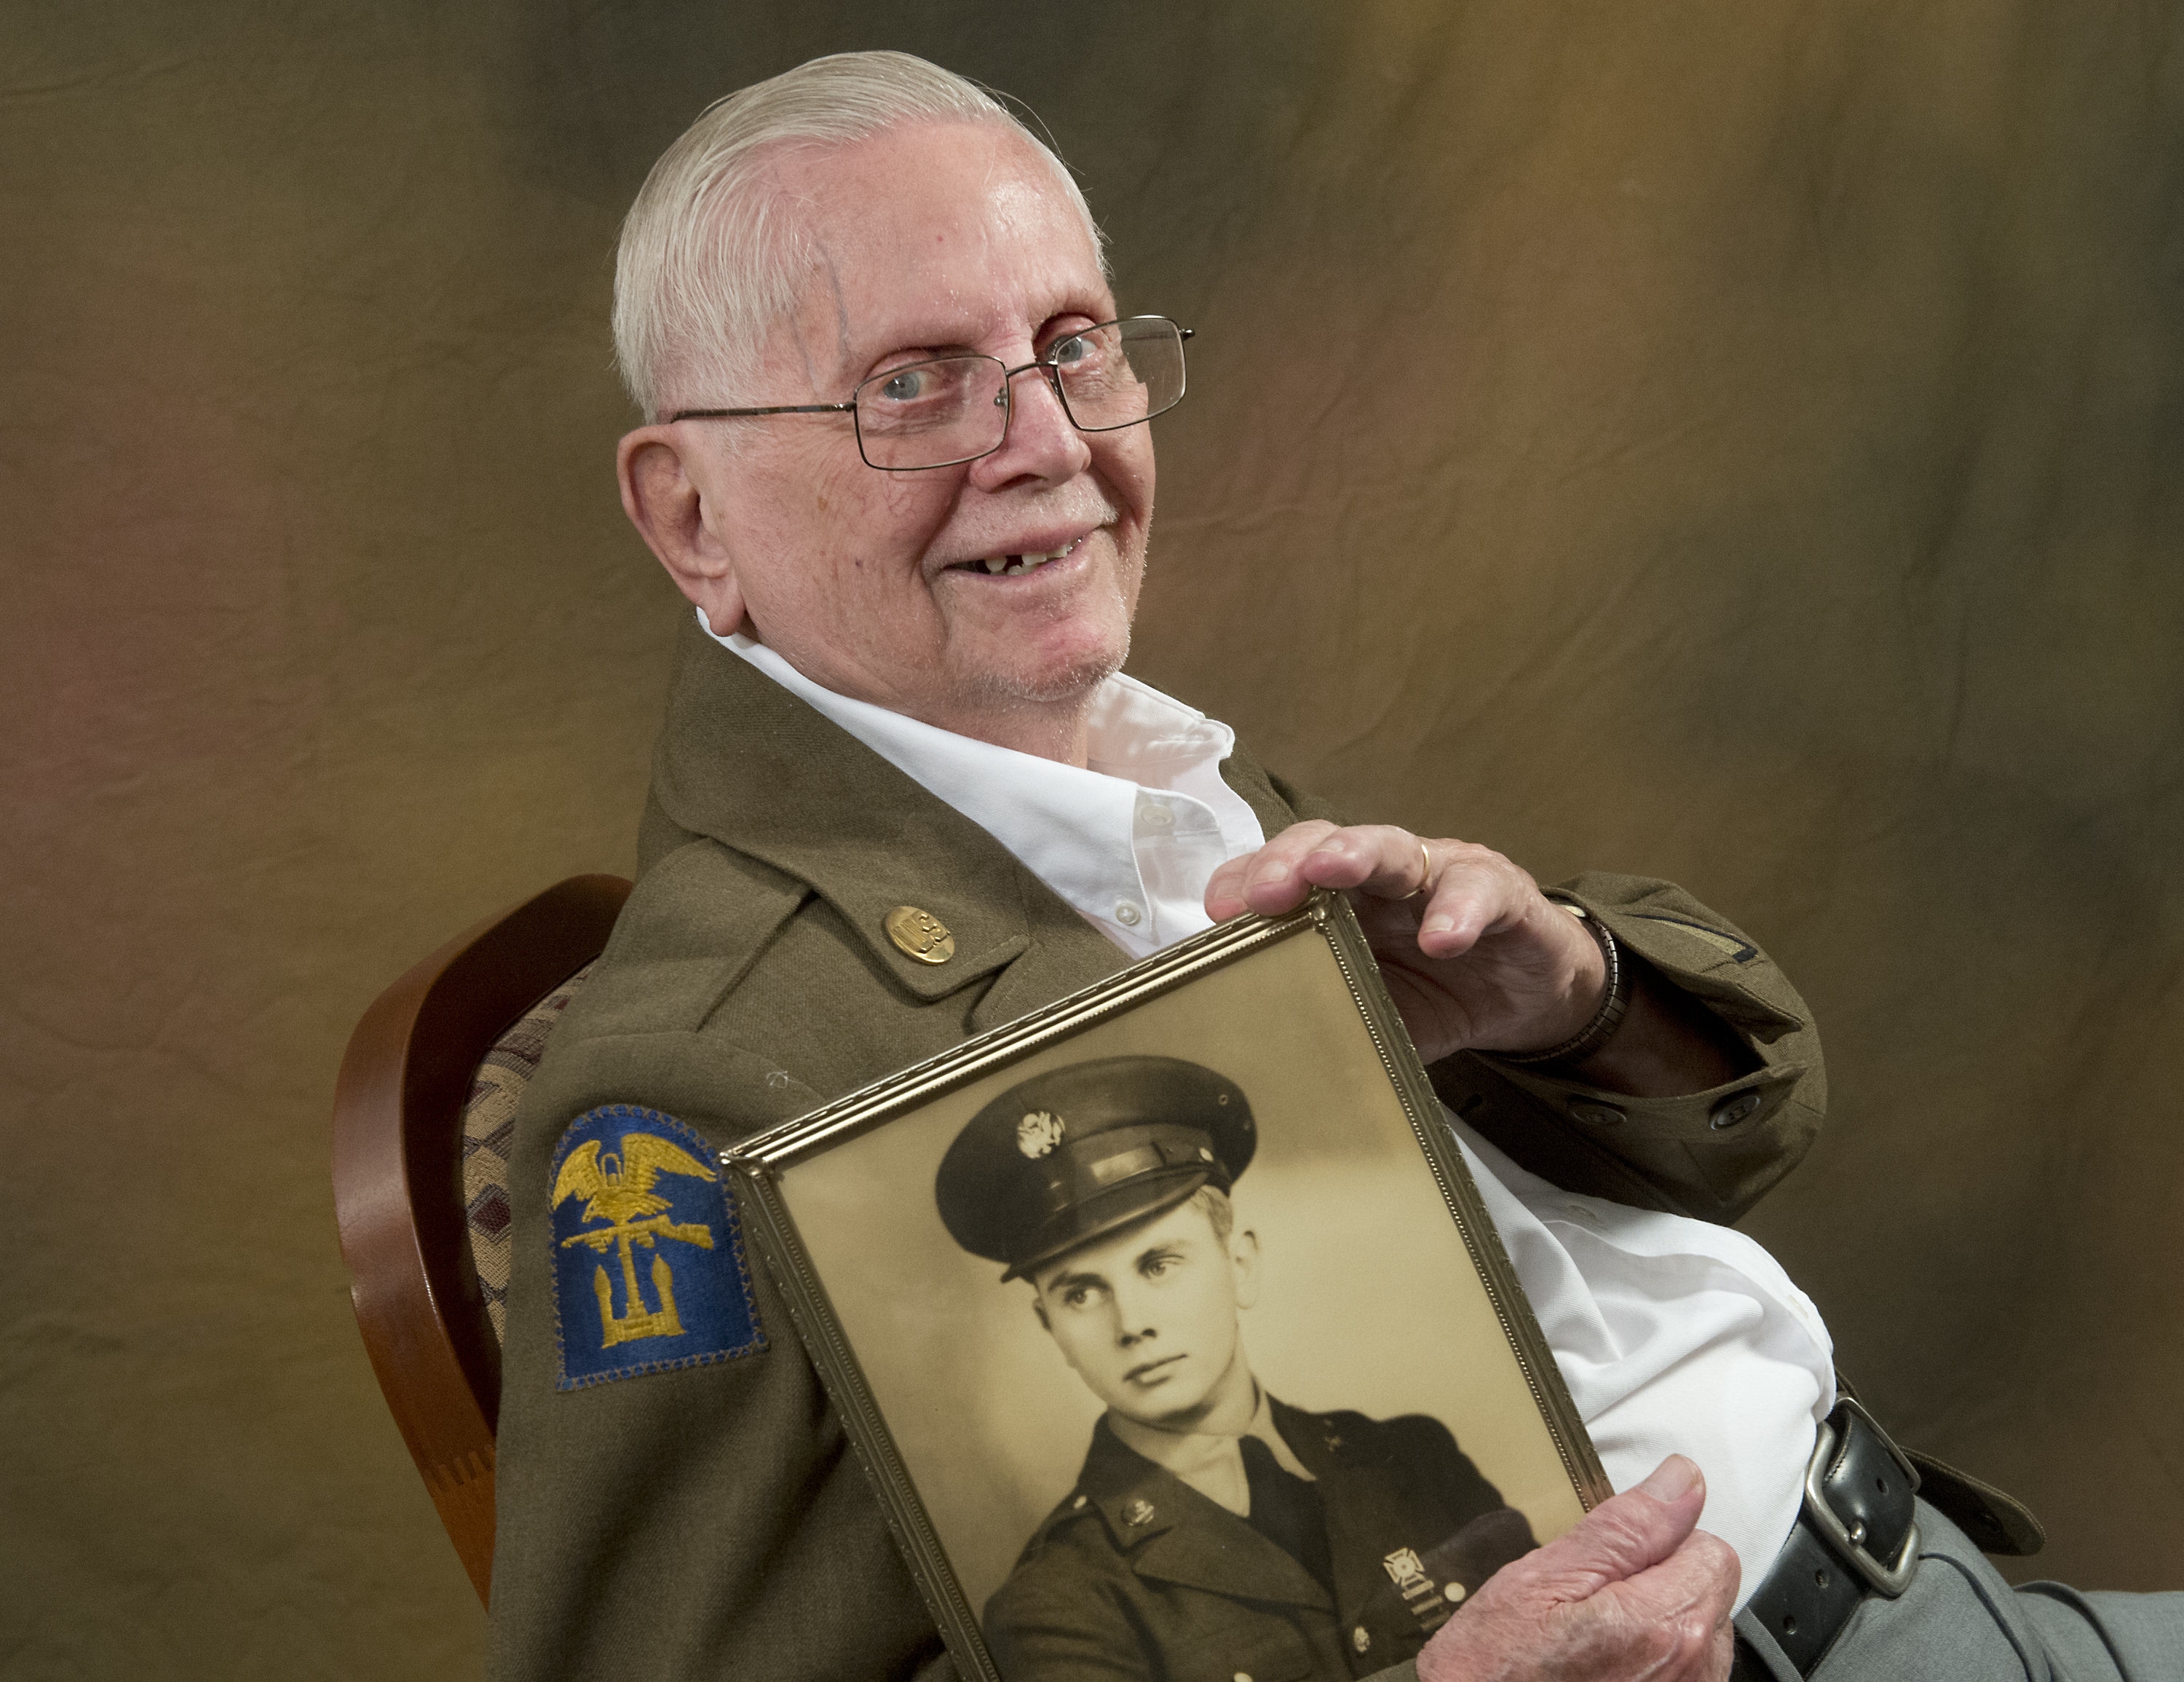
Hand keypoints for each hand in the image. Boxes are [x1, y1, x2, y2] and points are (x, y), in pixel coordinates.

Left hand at [1203, 822, 1604, 1063]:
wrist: (1527, 998)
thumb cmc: (1433, 994)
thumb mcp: (1371, 1012)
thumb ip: (1325, 1016)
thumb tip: (1263, 1062)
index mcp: (1336, 902)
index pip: (1279, 876)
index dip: (1245, 883)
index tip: (1219, 912)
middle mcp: (1378, 876)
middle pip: (1325, 845)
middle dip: (1290, 860)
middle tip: (1268, 891)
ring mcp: (1438, 874)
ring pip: (1393, 847)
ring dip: (1358, 856)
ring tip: (1334, 871)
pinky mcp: (1500, 892)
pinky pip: (1477, 890)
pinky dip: (1457, 911)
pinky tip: (1443, 939)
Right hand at [1416, 1456, 1738, 1681]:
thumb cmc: (1497, 1670)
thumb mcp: (1544, 1579)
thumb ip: (1626, 1528)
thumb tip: (1683, 1480)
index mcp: (1664, 1621)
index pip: (1711, 1549)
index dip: (1660, 1542)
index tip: (1613, 1560)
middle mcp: (1692, 1669)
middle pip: (1710, 1593)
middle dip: (1661, 1581)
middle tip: (1592, 1600)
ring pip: (1701, 1635)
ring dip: (1660, 1625)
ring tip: (1595, 1638)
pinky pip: (1685, 1672)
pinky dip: (1655, 1663)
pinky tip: (1606, 1667)